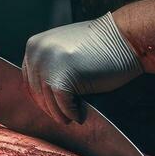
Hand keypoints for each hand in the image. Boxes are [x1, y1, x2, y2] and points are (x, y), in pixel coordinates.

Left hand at [22, 14, 142, 123]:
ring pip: (48, 102)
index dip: (41, 97)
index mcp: (33, 45)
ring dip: (61, 114)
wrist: (125, 38)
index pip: (29, 80)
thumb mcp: (64, 48)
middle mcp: (35, 53)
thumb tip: (41, 94)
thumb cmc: (100, 46)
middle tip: (64, 117)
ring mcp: (47, 65)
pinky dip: (72, 114)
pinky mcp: (61, 78)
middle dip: (51, 108)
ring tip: (73, 118)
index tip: (53, 107)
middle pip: (37, 93)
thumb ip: (49, 63)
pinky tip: (81, 115)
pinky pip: (62, 106)